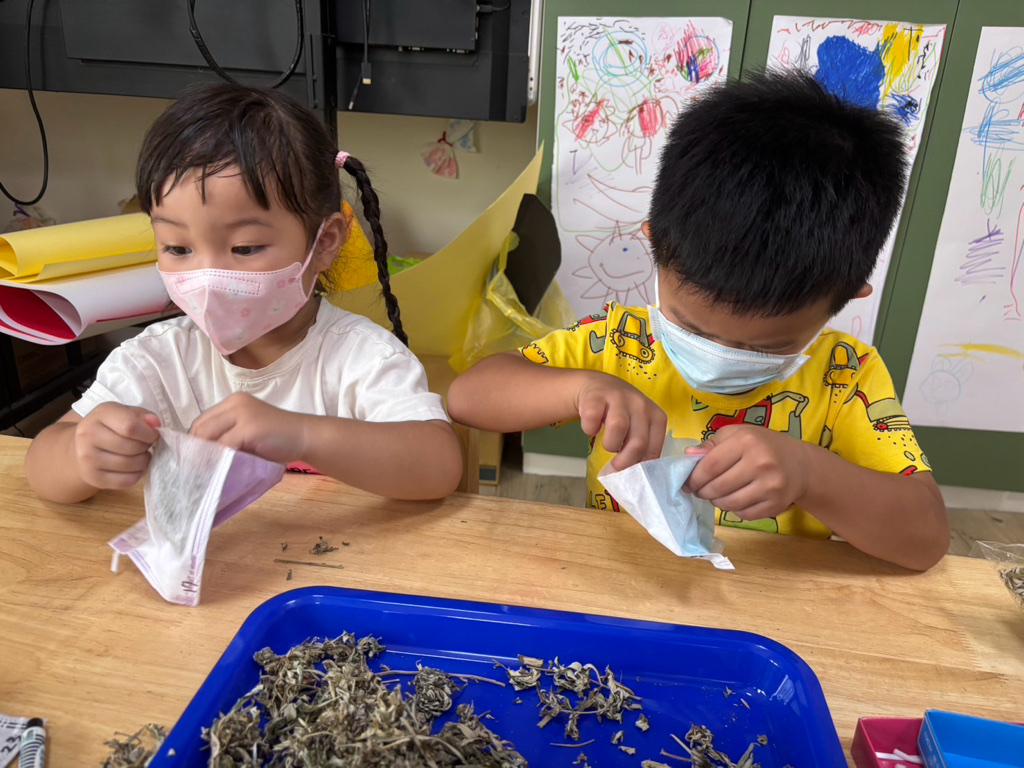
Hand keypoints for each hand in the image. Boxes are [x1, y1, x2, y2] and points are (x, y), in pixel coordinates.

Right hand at [74, 403, 160, 489]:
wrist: (84, 447)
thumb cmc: (112, 427)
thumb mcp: (126, 413)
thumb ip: (143, 416)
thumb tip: (155, 424)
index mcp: (100, 414)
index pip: (130, 426)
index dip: (148, 433)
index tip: (153, 435)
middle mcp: (88, 435)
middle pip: (132, 447)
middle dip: (146, 447)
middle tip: (145, 445)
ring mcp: (87, 458)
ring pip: (131, 465)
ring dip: (143, 461)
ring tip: (140, 455)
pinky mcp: (92, 477)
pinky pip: (127, 480)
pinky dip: (137, 475)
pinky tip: (133, 467)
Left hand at [190, 393, 305, 462]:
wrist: (305, 436)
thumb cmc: (278, 438)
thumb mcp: (248, 432)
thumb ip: (228, 437)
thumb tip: (202, 456)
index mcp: (233, 402)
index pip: (202, 421)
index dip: (194, 442)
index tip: (194, 461)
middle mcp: (235, 403)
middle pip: (201, 427)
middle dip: (195, 450)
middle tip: (195, 471)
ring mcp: (242, 413)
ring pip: (208, 435)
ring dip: (203, 456)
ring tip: (204, 472)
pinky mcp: (250, 427)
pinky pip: (224, 445)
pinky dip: (218, 459)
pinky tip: (218, 470)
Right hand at [575, 373, 666, 470]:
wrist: (600, 387)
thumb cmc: (623, 415)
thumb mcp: (639, 429)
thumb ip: (642, 449)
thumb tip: (639, 479)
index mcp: (656, 417)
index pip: (653, 450)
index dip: (641, 467)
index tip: (630, 473)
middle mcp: (641, 405)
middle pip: (638, 442)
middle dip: (625, 461)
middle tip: (616, 467)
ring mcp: (619, 398)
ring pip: (618, 428)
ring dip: (610, 445)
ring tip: (608, 446)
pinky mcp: (597, 396)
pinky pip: (592, 418)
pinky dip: (589, 429)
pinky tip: (592, 429)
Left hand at [683, 425, 808, 519]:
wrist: (801, 465)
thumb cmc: (762, 445)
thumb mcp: (737, 435)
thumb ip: (711, 445)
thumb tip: (687, 456)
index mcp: (747, 441)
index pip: (710, 466)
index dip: (694, 478)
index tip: (688, 483)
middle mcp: (760, 463)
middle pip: (717, 487)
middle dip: (703, 491)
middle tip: (700, 490)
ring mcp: (770, 486)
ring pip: (729, 504)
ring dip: (716, 502)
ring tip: (716, 494)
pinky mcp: (776, 504)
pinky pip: (743, 514)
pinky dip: (734, 510)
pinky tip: (735, 499)